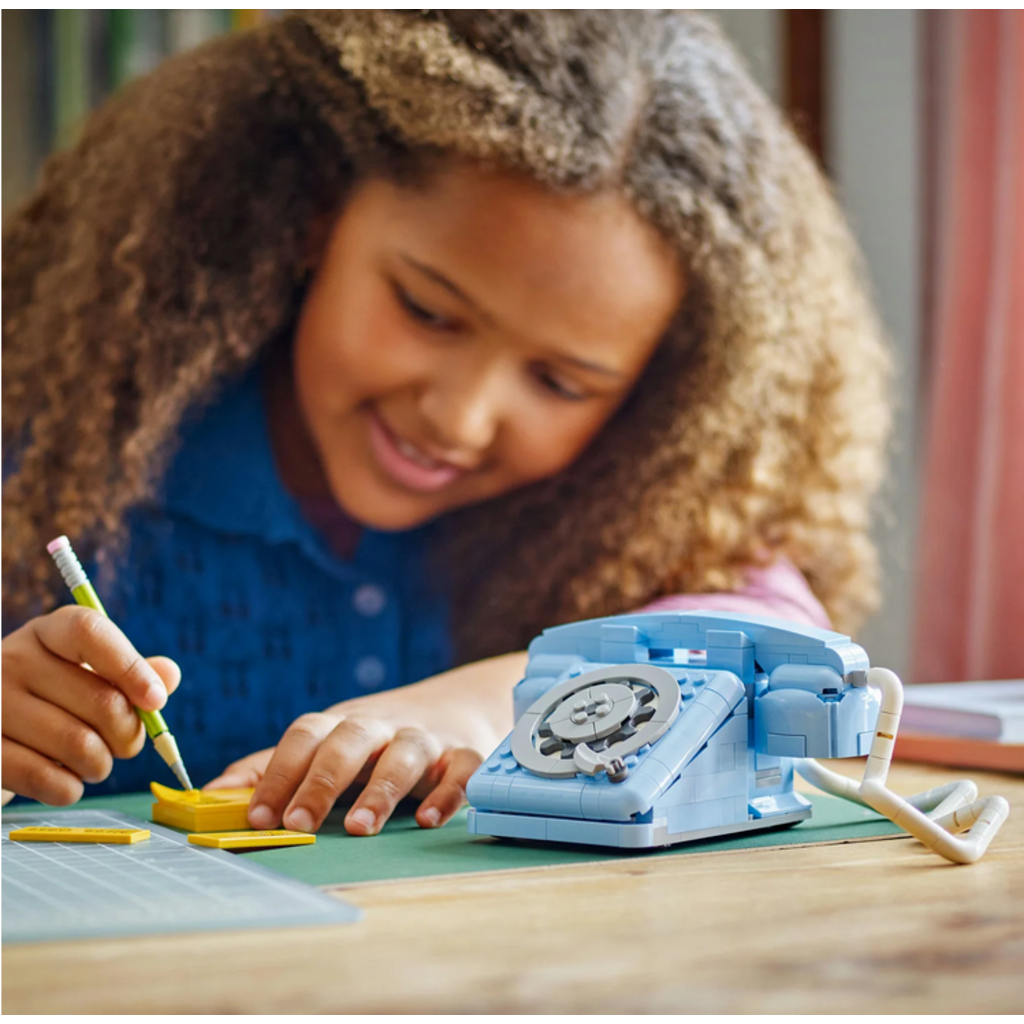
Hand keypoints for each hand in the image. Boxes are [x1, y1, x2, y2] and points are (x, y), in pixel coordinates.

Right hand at [1, 606, 179, 805]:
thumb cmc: (54, 699)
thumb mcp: (89, 673)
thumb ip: (131, 672)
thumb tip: (168, 675)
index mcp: (48, 633)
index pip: (90, 633)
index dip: (131, 667)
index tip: (156, 700)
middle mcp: (12, 660)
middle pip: (102, 701)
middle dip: (128, 735)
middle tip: (125, 745)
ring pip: (79, 745)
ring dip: (101, 765)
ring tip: (94, 762)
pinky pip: (46, 779)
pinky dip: (70, 788)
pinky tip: (67, 781)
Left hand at [206, 651, 526, 835]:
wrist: (455, 707)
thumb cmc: (374, 739)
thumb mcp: (324, 744)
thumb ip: (269, 769)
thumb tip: (206, 796)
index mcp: (341, 724)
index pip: (305, 735)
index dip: (279, 772)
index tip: (258, 815)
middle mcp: (381, 726)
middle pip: (349, 739)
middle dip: (321, 780)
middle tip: (299, 823)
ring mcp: (425, 739)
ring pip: (405, 752)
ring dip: (381, 788)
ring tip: (359, 827)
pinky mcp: (464, 754)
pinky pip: (461, 770)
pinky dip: (448, 793)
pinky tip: (429, 820)